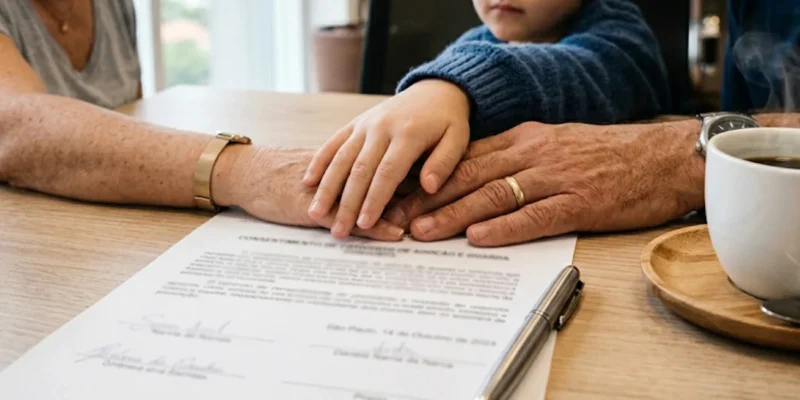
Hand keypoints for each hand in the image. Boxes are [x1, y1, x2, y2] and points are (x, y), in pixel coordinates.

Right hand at [302, 79, 470, 238]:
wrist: (435, 89)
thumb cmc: (448, 121)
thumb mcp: (458, 139)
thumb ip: (444, 163)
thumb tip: (428, 187)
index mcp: (407, 134)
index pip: (387, 173)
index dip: (374, 200)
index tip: (364, 224)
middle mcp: (381, 127)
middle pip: (359, 169)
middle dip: (347, 202)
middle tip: (339, 229)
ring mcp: (364, 124)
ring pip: (340, 158)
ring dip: (327, 186)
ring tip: (316, 212)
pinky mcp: (355, 123)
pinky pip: (333, 143)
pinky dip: (319, 162)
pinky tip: (308, 182)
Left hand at [385, 119, 705, 246]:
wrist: (662, 157)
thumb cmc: (608, 155)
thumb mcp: (554, 144)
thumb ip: (516, 158)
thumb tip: (477, 179)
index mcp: (525, 140)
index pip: (466, 158)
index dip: (430, 178)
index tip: (401, 194)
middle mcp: (534, 154)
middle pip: (470, 175)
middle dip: (429, 198)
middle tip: (397, 217)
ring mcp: (557, 178)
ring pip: (494, 194)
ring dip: (454, 214)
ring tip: (423, 232)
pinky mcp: (580, 203)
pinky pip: (535, 215)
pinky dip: (504, 227)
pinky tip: (479, 238)